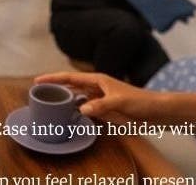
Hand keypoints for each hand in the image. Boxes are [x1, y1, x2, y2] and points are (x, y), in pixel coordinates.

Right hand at [33, 71, 153, 120]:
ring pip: (77, 98)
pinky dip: (76, 112)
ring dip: (65, 100)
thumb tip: (80, 109)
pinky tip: (70, 117)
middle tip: (39, 93)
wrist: (156, 112)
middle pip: (71, 87)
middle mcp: (96, 88)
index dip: (53, 78)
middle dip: (55, 88)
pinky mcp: (105, 111)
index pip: (70, 78)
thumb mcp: (119, 102)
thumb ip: (100, 105)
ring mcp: (100, 100)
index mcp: (97, 80)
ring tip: (49, 104)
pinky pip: (86, 110)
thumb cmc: (140, 101)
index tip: (38, 80)